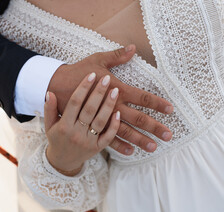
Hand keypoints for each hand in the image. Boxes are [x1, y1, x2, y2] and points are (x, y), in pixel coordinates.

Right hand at [44, 73, 119, 175]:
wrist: (62, 161)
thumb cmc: (57, 138)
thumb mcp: (49, 124)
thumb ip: (49, 108)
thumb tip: (50, 92)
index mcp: (63, 125)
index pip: (75, 102)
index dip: (84, 87)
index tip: (92, 75)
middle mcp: (76, 133)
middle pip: (89, 110)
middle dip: (98, 93)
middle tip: (107, 79)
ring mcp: (88, 142)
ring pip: (101, 121)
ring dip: (109, 105)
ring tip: (115, 91)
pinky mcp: (97, 148)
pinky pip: (108, 136)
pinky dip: (114, 125)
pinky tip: (119, 113)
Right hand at [48, 45, 173, 154]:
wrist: (53, 86)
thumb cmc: (77, 72)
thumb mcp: (96, 60)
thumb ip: (116, 57)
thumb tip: (132, 48)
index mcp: (115, 89)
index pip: (141, 97)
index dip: (156, 103)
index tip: (170, 109)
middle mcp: (111, 106)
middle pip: (137, 119)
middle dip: (153, 127)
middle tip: (168, 135)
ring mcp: (102, 118)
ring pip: (125, 132)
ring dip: (140, 140)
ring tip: (153, 147)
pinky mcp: (91, 126)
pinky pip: (107, 139)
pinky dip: (120, 146)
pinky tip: (131, 152)